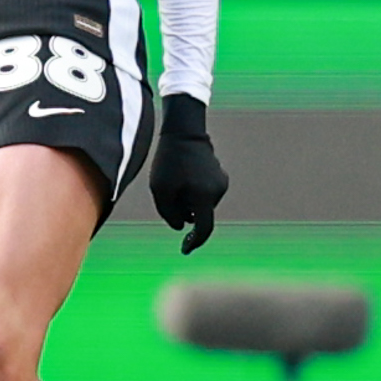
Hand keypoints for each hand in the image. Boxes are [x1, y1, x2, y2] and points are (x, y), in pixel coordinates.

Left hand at [149, 93, 229, 254]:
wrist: (184, 130)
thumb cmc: (169, 160)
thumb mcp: (160, 189)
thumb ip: (169, 213)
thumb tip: (181, 227)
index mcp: (204, 197)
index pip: (204, 229)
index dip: (195, 242)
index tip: (184, 249)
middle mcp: (217, 192)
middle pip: (199, 215)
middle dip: (183, 211)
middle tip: (167, 194)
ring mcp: (221, 182)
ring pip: (201, 204)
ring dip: (187, 200)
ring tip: (174, 179)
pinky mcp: (219, 175)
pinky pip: (204, 192)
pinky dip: (193, 191)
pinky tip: (182, 173)